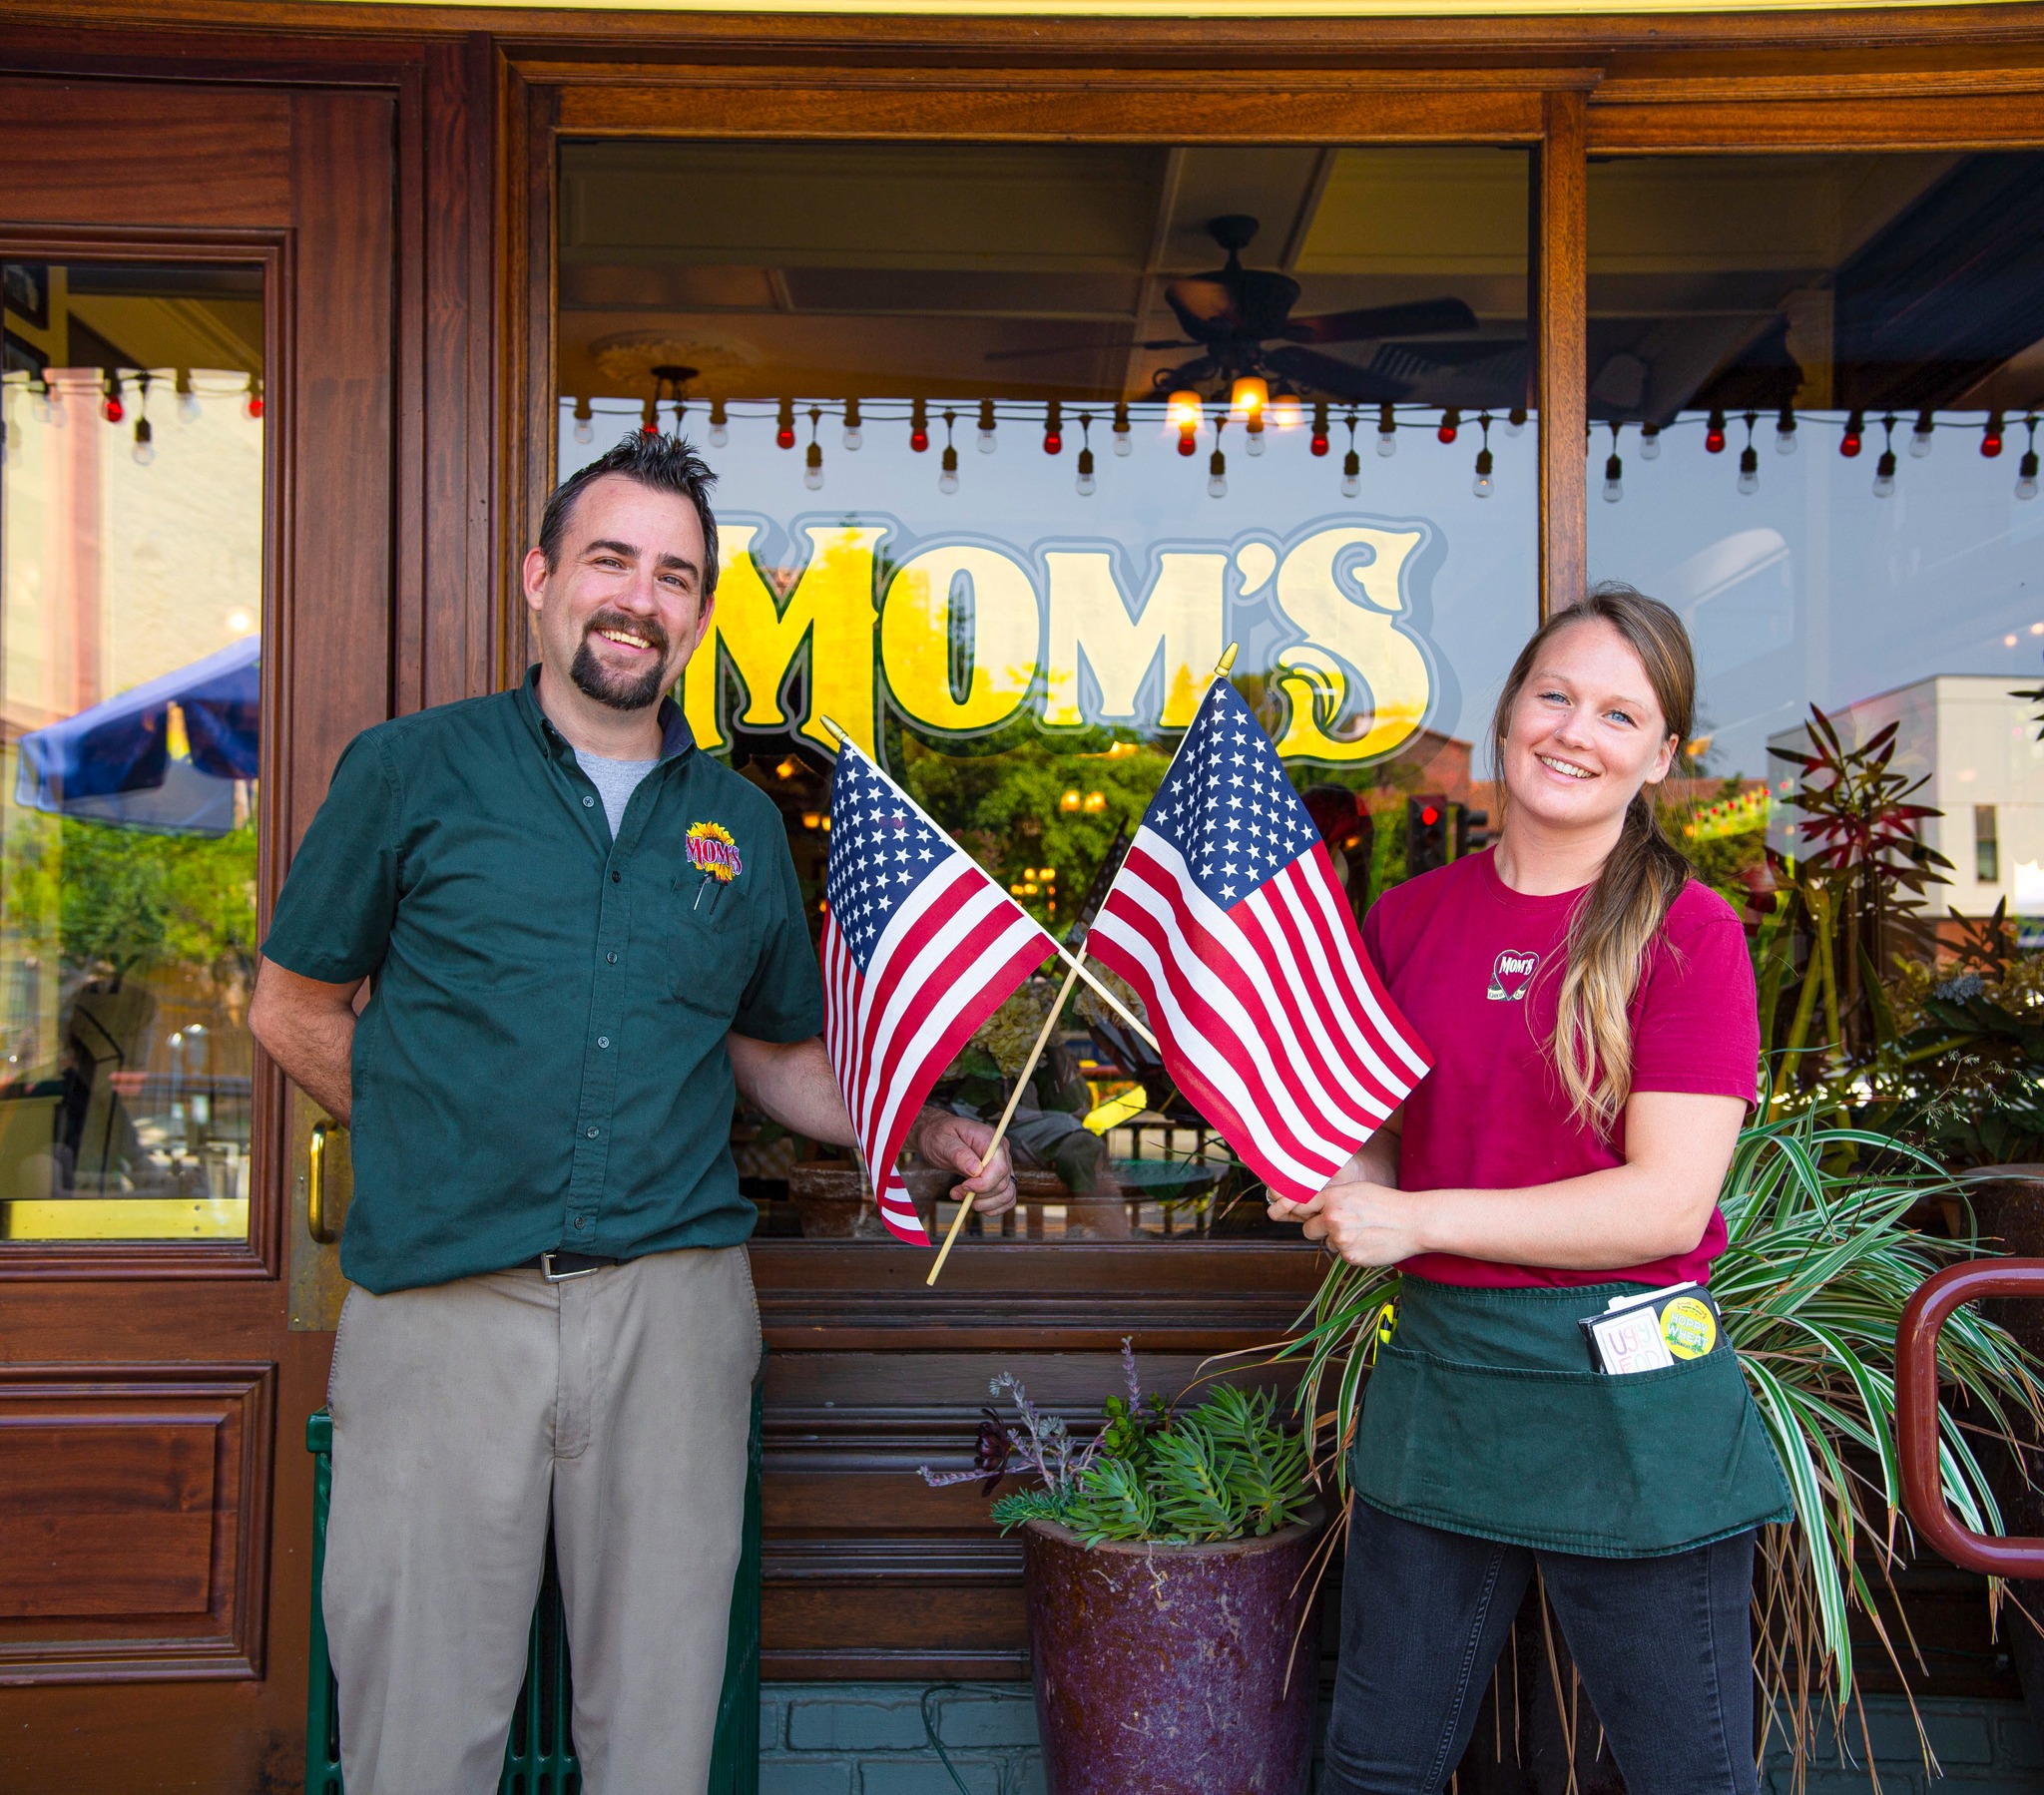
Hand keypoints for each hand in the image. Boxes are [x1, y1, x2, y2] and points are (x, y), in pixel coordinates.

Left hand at [905, 1108, 1017, 1218]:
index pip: (999, 1167)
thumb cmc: (940, 1136)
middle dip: (979, 1195)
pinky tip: (975, 1202)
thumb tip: (975, 1170)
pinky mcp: (999, 1177)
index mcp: (990, 1139)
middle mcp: (1001, 1152)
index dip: (984, 1183)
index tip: (964, 1186)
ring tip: (962, 1196)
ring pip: (1007, 1194)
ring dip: (985, 1204)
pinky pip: (1007, 1198)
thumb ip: (960, 1154)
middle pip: (1002, 1183)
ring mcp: (1002, 1165)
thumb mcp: (943, 1141)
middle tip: (956, 1192)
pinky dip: (993, 1207)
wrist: (938, 1136)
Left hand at [1268, 1175, 1419, 1265]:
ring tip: (1362, 1230)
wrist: (1413, 1222)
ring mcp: (1341, 1239)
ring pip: (1327, 1243)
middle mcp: (1332, 1218)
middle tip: (1340, 1224)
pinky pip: (1342, 1255)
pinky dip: (1352, 1250)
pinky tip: (1369, 1241)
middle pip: (1308, 1230)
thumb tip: (1310, 1207)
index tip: (1281, 1213)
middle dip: (1318, 1229)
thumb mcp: (1356, 1190)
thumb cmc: (1385, 1202)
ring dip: (1338, 1240)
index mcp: (1332, 1198)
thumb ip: (1331, 1198)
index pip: (1299, 1205)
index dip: (1293, 1210)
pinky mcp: (1351, 1257)